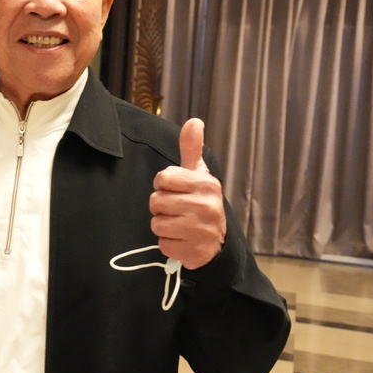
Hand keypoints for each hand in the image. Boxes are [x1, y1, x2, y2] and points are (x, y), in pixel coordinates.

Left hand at [150, 118, 226, 269]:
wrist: (216, 242)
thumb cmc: (200, 202)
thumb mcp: (198, 174)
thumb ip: (191, 149)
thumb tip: (194, 121)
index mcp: (206, 184)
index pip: (163, 178)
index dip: (162, 184)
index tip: (173, 189)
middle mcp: (206, 206)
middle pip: (156, 201)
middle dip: (161, 206)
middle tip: (177, 209)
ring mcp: (200, 231)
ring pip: (156, 223)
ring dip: (163, 225)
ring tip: (179, 224)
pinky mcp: (193, 251)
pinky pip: (162, 243)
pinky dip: (168, 243)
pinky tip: (181, 239)